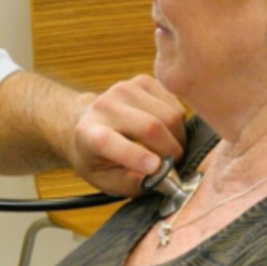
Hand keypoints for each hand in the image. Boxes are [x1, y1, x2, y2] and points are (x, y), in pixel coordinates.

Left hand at [69, 75, 185, 196]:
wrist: (87, 122)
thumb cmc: (97, 155)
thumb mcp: (105, 180)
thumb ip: (132, 183)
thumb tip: (161, 180)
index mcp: (87, 134)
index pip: (108, 141)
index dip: (134, 155)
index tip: (156, 167)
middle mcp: (103, 106)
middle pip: (151, 126)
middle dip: (171, 151)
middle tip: (174, 164)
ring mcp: (123, 90)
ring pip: (170, 115)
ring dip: (178, 138)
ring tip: (168, 149)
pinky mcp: (141, 82)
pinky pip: (175, 104)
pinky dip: (179, 122)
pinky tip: (166, 130)